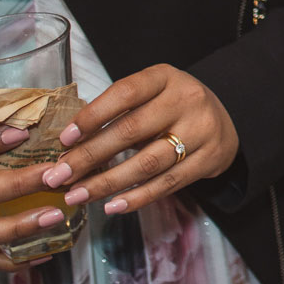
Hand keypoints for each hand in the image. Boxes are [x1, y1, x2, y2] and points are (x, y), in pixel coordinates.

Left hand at [43, 64, 237, 217]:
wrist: (225, 122)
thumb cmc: (173, 107)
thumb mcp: (153, 93)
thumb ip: (120, 110)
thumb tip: (70, 144)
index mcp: (166, 77)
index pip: (125, 93)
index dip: (92, 116)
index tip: (65, 140)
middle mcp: (186, 100)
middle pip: (131, 131)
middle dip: (89, 156)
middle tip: (58, 177)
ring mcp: (201, 130)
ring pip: (147, 163)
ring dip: (107, 183)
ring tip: (78, 196)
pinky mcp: (209, 159)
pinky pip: (167, 183)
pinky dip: (137, 197)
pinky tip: (112, 206)